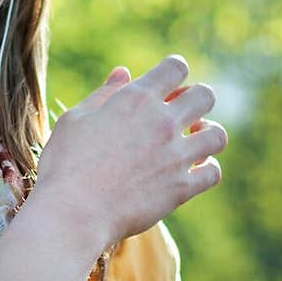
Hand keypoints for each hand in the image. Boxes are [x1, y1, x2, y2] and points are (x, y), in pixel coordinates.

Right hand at [33, 54, 226, 252]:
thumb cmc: (64, 164)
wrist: (72, 212)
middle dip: (197, 99)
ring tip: (193, 141)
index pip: (175, 68)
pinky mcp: (181, 188)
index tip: (168, 84)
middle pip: (205, 96)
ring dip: (208, 134)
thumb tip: (124, 73)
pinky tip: (193, 170)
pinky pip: (213, 172)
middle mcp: (162, 122)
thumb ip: (104, 94)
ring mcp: (175, 156)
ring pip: (217, 135)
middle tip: (182, 113)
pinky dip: (208, 169)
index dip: (174, 71)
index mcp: (135, 99)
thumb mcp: (75, 120)